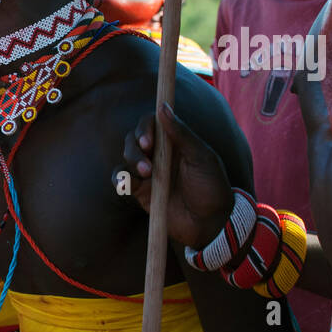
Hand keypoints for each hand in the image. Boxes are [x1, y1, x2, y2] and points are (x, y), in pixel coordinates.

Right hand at [114, 103, 233, 249]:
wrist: (211, 223)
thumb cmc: (212, 187)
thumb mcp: (201, 157)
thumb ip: (181, 133)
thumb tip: (162, 107)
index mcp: (175, 142)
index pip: (152, 124)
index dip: (145, 128)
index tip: (148, 140)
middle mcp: (159, 155)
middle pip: (134, 139)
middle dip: (135, 147)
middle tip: (147, 161)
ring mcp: (148, 173)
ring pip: (126, 157)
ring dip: (131, 162)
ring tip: (145, 174)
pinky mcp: (141, 192)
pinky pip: (122, 180)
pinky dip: (120, 179)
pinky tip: (125, 184)